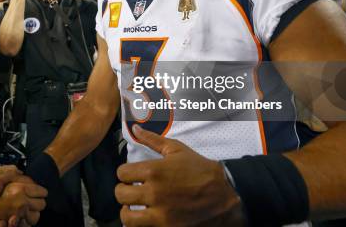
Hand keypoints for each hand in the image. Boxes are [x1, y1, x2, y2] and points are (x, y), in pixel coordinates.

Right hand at [0, 166, 47, 226]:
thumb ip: (11, 170)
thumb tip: (21, 172)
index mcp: (20, 188)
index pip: (41, 191)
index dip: (39, 191)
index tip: (35, 192)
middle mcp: (22, 201)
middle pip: (42, 203)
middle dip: (38, 202)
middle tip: (31, 201)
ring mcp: (20, 213)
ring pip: (38, 214)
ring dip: (34, 212)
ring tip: (27, 209)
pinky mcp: (16, 222)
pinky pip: (30, 222)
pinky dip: (28, 220)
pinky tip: (22, 216)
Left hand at [115, 125, 244, 226]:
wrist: (224, 195)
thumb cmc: (200, 170)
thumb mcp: (177, 150)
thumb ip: (153, 140)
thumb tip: (136, 128)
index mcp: (154, 171)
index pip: (122, 173)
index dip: (125, 173)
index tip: (132, 175)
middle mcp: (154, 193)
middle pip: (120, 194)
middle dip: (124, 190)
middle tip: (132, 190)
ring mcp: (160, 214)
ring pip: (126, 217)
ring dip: (127, 211)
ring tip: (134, 207)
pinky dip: (140, 223)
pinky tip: (146, 216)